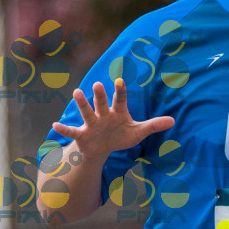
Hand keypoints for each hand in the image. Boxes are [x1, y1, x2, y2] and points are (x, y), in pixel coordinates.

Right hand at [50, 78, 173, 158]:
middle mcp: (103, 115)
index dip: (120, 92)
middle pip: (101, 103)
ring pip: (86, 112)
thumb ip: (153, 125)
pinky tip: (55, 125)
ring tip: (76, 92)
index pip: (120, 100)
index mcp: (117, 112)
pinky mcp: (82, 135)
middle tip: (98, 83)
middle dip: (99, 95)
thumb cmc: (121, 136)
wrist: (103, 148)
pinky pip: (72, 131)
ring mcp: (91, 124)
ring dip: (82, 103)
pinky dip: (64, 129)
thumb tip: (173, 120)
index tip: (120, 81)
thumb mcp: (138, 132)